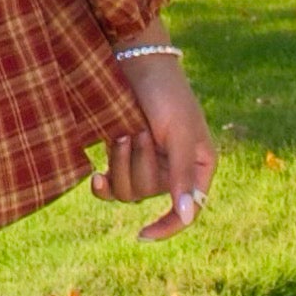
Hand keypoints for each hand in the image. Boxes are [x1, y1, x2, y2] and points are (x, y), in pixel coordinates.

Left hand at [91, 48, 215, 241]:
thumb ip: (182, 175)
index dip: (166, 227)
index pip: (187, 211)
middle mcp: (174, 171)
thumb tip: (187, 216)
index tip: (141, 234)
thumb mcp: (179, 134)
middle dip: (138, 164)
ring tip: (123, 130)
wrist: (135, 61)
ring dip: (121, 161)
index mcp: (199, 167)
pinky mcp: (121, 156)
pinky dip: (102, 183)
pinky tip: (95, 173)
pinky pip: (110, 187)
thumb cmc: (166, 94)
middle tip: (139, 132)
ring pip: (127, 191)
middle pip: (148, 196)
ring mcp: (146, 164)